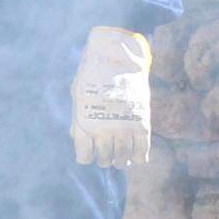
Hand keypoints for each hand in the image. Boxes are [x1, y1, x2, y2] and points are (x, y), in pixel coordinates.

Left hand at [71, 26, 151, 168]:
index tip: (90, 153)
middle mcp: (102, 130)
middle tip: (108, 155)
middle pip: (105, 159)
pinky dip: (140, 157)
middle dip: (106, 159)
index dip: (87, 157)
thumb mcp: (77, 96)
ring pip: (123, 158)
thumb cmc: (93, 74)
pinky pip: (142, 149)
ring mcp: (123, 128)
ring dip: (122, 161)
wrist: (115, 57)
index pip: (84, 157)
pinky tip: (138, 156)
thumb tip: (76, 137)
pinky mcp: (141, 123)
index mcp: (84, 125)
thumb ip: (78, 118)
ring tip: (122, 158)